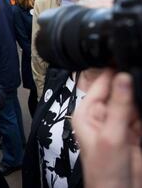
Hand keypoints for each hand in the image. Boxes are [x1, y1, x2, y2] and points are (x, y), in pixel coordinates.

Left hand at [72, 70, 141, 187]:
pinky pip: (140, 114)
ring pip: (132, 101)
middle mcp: (101, 114)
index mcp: (87, 112)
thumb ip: (119, 106)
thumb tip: (122, 77)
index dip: (115, 69)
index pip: (101, 83)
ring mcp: (118, 122)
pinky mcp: (133, 131)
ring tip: (138, 102)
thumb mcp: (112, 135)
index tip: (128, 54)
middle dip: (131, 85)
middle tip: (138, 77)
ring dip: (139, 99)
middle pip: (120, 90)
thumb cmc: (104, 170)